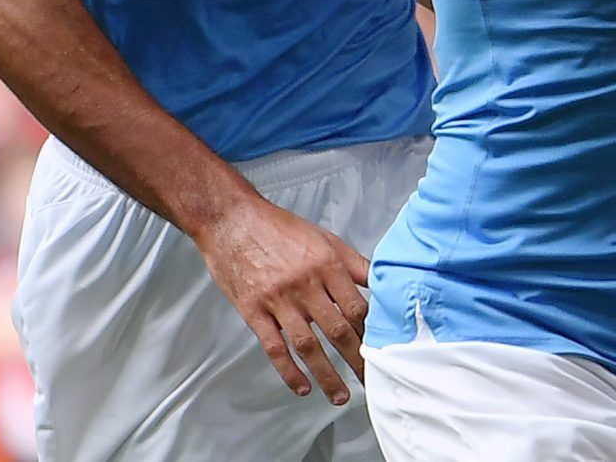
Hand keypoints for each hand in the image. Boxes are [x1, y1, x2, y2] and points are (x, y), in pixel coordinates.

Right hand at [194, 195, 371, 404]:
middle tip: (370, 381)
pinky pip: (273, 347)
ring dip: (326, 374)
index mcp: (327, 264)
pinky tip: (302, 387)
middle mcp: (305, 284)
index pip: (357, 307)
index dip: (371, 332)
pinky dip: (288, 371)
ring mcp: (278, 299)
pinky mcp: (253, 311)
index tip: (382, 350)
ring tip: (340, 395)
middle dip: (357, 359)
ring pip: (308, 345)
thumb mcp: (324, 238)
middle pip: (337, 330)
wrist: (232, 220)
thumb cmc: (280, 228)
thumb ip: (354, 263)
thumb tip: (384, 279)